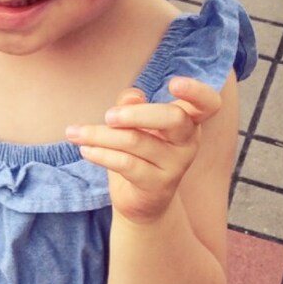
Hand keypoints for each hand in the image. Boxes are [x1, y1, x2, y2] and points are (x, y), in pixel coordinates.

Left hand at [66, 76, 222, 224]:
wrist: (140, 200)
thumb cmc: (138, 153)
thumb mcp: (133, 124)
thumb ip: (132, 105)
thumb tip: (133, 96)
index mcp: (187, 120)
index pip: (207, 104)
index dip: (197, 91)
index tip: (174, 83)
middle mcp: (187, 142)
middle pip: (173, 118)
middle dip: (137, 113)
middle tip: (108, 115)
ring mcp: (176, 165)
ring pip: (137, 141)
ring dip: (101, 135)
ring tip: (75, 133)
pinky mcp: (158, 185)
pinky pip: (126, 164)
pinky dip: (101, 154)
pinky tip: (85, 150)